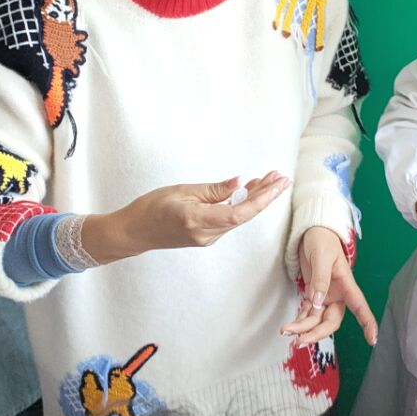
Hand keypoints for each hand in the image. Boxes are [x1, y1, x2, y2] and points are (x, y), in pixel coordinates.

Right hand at [81, 173, 290, 263]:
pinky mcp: (206, 236)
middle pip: (244, 215)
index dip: (261, 199)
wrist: (135, 231)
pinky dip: (242, 205)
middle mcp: (206, 234)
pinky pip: (230, 219)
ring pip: (239, 217)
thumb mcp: (181, 191)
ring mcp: (207, 238)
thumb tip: (238, 183)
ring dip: (256, 199)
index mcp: (197, 221)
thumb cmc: (151, 208)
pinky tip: (250, 191)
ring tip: (270, 179)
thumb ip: (212, 190)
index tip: (276, 184)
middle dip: (265, 196)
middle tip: (281, 177)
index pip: (239, 213)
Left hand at [284, 226, 378, 346]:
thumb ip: (320, 279)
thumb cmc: (322, 240)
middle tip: (300, 341)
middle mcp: (337, 294)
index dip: (367, 323)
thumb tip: (317, 302)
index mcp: (346, 284)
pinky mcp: (312, 294)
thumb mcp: (322, 257)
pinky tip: (289, 327)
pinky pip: (306, 313)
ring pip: (316, 320)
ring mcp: (324, 296)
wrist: (312, 232)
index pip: (359, 306)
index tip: (373, 339)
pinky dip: (298, 321)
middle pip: (331, 321)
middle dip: (317, 333)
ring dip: (302, 328)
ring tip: (286, 332)